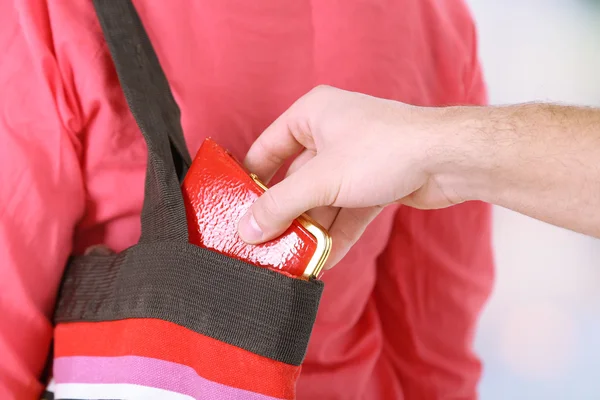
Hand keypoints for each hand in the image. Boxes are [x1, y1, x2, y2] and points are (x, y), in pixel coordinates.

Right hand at [238, 85, 467, 267]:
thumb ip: (281, 206)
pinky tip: (325, 259)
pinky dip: (337, 232)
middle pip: (296, 180)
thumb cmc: (386, 149)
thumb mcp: (321, 180)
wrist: (450, 158)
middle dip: (286, 215)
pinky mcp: (376, 181)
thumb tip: (247, 230)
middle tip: (267, 245)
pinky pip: (348, 209)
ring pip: (324, 198)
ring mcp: (355, 158)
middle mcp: (332, 132)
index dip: (253, 180)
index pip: (268, 148)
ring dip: (312, 229)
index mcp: (312, 115)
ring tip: (294, 260)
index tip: (239, 211)